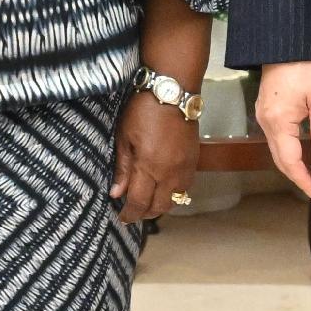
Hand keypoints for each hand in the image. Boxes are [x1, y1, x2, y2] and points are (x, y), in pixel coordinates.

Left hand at [113, 91, 198, 222]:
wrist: (173, 91)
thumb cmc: (143, 110)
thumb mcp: (124, 137)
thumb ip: (122, 168)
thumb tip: (116, 193)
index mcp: (148, 166)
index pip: (139, 202)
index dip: (130, 214)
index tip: (122, 218)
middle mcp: (169, 173)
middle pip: (159, 207)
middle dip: (145, 214)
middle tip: (133, 212)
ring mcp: (185, 168)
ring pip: (175, 201)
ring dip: (161, 206)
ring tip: (148, 202)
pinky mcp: (194, 161)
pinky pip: (185, 188)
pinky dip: (173, 194)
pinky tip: (163, 188)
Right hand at [255, 61, 310, 198]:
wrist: (287, 40)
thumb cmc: (307, 64)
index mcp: (278, 121)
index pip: (290, 161)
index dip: (304, 180)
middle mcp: (266, 121)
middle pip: (280, 159)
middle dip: (299, 177)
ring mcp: (264, 114)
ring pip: (277, 149)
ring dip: (293, 164)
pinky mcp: (267, 107)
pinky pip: (276, 136)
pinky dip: (288, 150)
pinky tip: (301, 152)